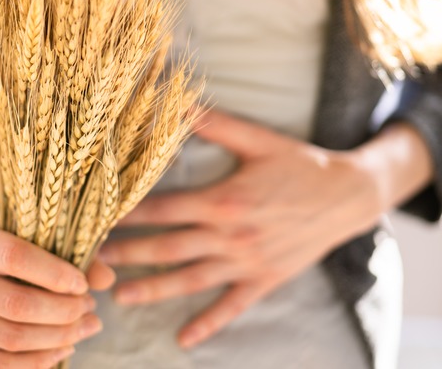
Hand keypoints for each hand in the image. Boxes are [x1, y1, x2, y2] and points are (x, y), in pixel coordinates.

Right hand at [0, 224, 115, 368]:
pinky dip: (39, 360)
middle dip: (63, 311)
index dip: (54, 274)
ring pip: (12, 338)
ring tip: (86, 326)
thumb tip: (106, 279)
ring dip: (58, 337)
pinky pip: (1, 364)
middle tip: (90, 307)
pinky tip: (64, 347)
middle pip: (15, 304)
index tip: (82, 285)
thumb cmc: (3, 253)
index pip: (15, 258)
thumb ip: (70, 254)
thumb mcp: (29, 240)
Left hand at [99, 110, 430, 348]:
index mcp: (223, 200)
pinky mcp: (263, 280)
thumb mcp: (259, 140)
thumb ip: (215, 124)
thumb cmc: (300, 165)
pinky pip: (231, 307)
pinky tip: (184, 339)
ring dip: (153, 290)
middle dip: (128, 254)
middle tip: (92, 260)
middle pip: (167, 248)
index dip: (128, 214)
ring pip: (190, 280)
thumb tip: (178, 102)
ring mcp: (246, 262)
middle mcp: (230, 235)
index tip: (98, 218)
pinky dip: (208, 324)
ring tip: (119, 297)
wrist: (350, 196)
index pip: (163, 209)